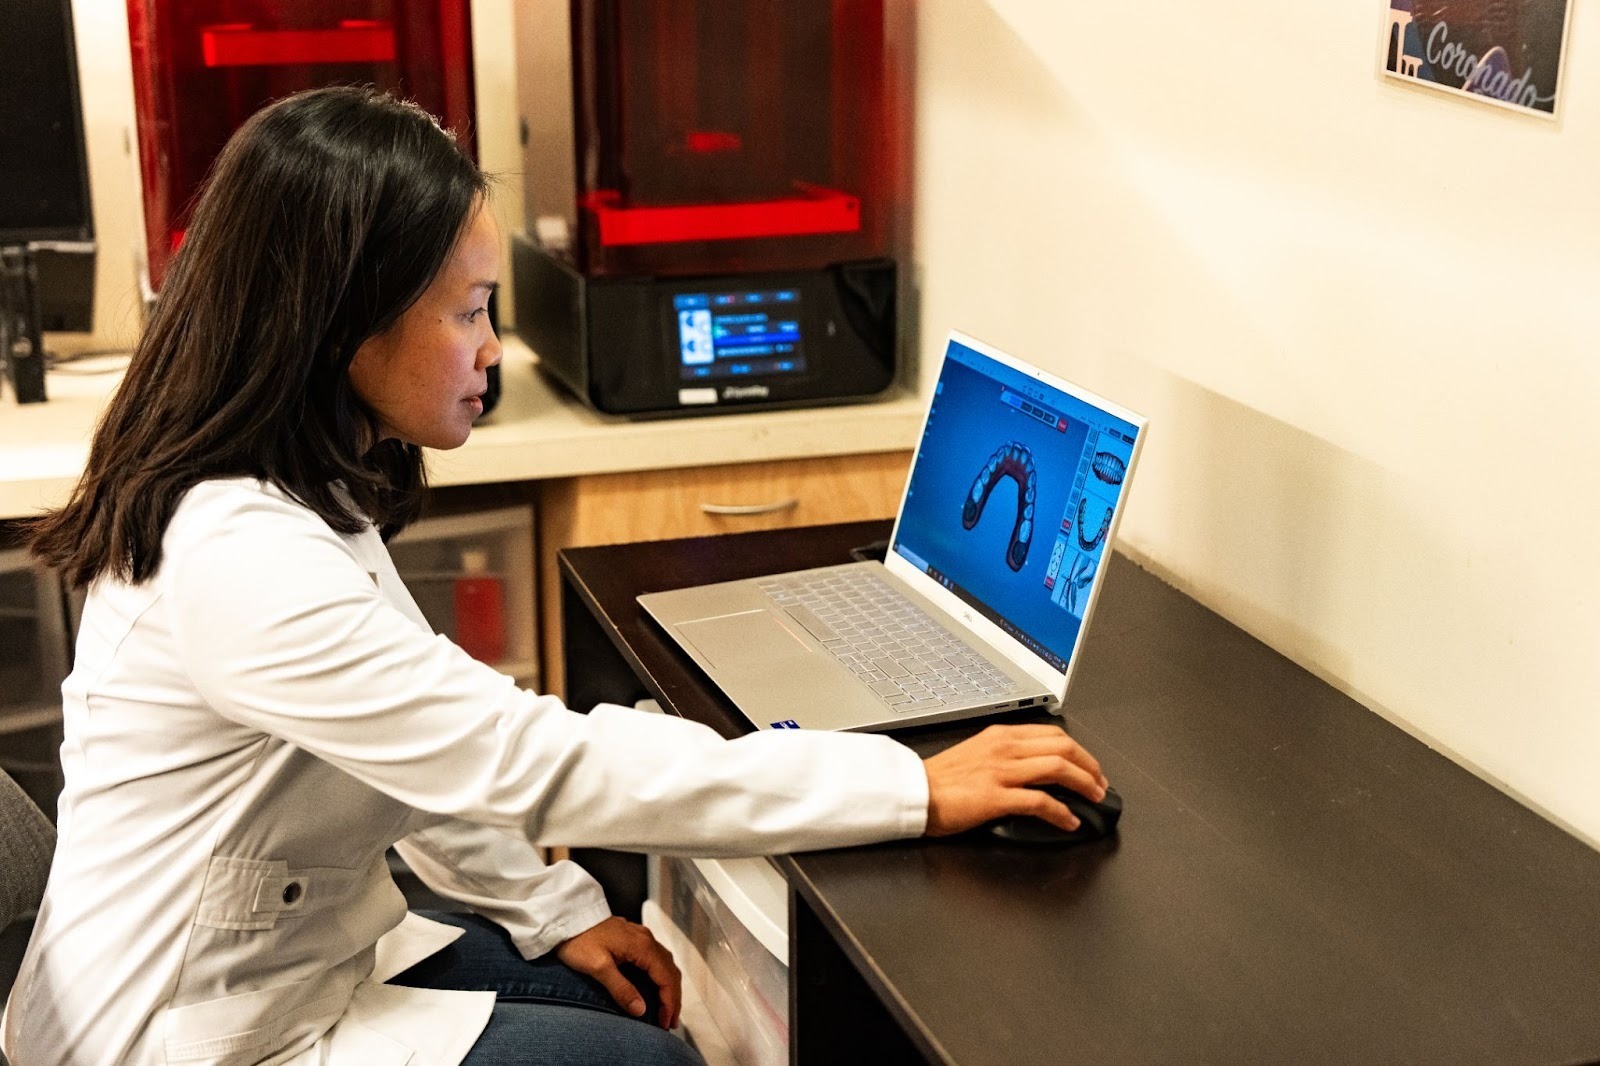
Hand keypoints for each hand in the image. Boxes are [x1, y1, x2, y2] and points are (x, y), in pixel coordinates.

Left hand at [556, 916, 681, 1029]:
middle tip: (671, 1022)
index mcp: (642, 947)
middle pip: (670, 971)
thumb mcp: (598, 968)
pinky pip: (657, 958)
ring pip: (665, 964)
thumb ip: (621, 989)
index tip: (666, 1023)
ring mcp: (641, 936)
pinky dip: (661, 975)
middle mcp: (647, 939)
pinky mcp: (633, 937)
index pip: (666, 978)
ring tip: (667, 1008)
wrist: (567, 918)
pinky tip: (656, 985)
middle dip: (673, 998)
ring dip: (669, 987)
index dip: (669, 1003)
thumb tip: (641, 1010)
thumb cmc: (579, 941)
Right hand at [922, 723, 1108, 835]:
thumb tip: (1033, 768)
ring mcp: (1000, 771)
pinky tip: (1070, 821)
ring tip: (1094, 798)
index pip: (1053, 734)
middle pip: (1062, 747)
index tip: (1089, 766)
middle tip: (1100, 784)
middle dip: (1090, 766)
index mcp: (1001, 736)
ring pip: (1057, 768)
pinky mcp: (996, 796)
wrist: (914, 792)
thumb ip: (1005, 755)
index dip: (1079, 751)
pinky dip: (1062, 812)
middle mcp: (1004, 748)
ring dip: (1083, 784)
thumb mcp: (977, 753)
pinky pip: (1040, 801)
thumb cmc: (941, 779)